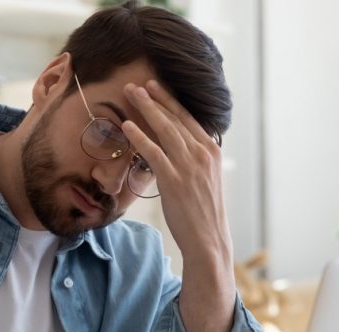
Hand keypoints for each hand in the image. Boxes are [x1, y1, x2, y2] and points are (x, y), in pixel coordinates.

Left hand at [122, 80, 235, 331]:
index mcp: (211, 151)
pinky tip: (127, 126)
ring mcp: (189, 167)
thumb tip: (178, 148)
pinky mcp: (175, 181)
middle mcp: (203, 154)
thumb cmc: (203, 214)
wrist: (209, 241)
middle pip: (176, 118)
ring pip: (165, 129)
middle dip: (155, 98)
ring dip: (146, 109)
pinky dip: (140, 137)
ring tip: (130, 94)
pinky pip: (155, 153)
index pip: (189, 118)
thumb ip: (193, 160)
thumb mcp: (204, 180)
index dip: (170, 101)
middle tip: (138, 83)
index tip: (155, 86)